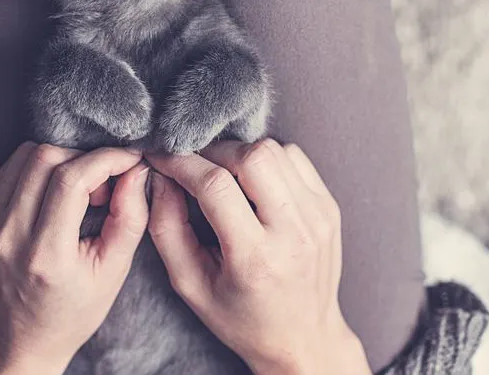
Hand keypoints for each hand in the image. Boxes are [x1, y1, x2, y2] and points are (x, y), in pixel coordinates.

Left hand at [0, 142, 149, 374]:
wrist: (16, 337)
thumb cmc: (71, 310)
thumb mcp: (113, 273)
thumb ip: (130, 218)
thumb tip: (136, 170)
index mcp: (46, 256)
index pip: (71, 180)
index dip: (106, 159)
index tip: (128, 159)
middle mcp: (10, 235)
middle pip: (46, 159)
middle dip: (84, 157)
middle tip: (101, 185)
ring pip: (26, 155)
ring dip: (62, 158)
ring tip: (79, 189)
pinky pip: (12, 168)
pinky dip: (40, 167)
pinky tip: (56, 190)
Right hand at [147, 139, 369, 374]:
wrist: (304, 339)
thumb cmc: (242, 317)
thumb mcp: (190, 285)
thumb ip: (167, 228)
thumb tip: (159, 177)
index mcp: (256, 258)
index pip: (215, 186)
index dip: (180, 162)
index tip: (161, 157)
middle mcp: (294, 233)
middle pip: (251, 157)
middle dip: (213, 152)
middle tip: (195, 167)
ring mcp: (318, 217)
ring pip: (274, 150)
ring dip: (240, 153)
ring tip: (224, 175)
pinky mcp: (329, 207)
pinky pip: (294, 157)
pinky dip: (267, 159)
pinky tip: (252, 182)